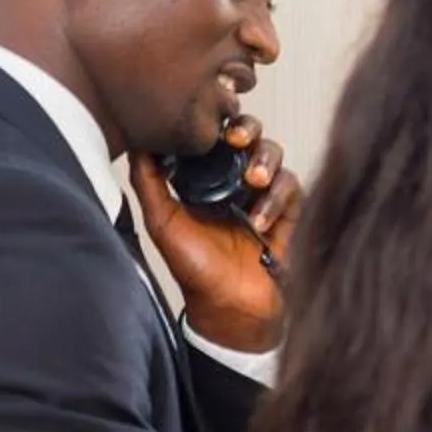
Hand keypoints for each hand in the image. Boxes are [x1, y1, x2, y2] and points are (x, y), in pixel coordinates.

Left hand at [130, 114, 303, 351]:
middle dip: (248, 131)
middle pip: (253, 136)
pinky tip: (259, 223)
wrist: (229, 308)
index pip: (217, 136)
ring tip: (253, 181)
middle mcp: (238, 183)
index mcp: (208, 180)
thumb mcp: (162, 221)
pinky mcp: (290, 215)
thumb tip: (138, 143)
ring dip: (266, 163)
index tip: (208, 124)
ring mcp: (265, 197)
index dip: (217, 123)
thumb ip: (149, 182)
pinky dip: (276, 201)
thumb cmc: (195, 269)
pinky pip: (293, 191)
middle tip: (236, 140)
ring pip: (277, 158)